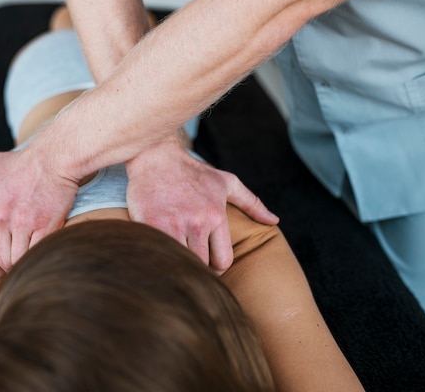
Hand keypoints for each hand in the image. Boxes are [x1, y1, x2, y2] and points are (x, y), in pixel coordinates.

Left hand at [0, 149, 79, 276]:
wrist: (52, 158)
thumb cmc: (22, 161)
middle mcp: (1, 220)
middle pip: (1, 260)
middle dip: (8, 268)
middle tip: (16, 268)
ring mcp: (23, 224)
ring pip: (18, 260)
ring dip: (23, 264)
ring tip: (29, 263)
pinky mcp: (45, 226)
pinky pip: (37, 252)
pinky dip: (38, 256)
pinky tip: (42, 254)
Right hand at [125, 137, 277, 273]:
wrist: (156, 156)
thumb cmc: (193, 172)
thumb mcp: (226, 182)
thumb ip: (252, 203)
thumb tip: (274, 221)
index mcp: (216, 217)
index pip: (223, 261)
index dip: (216, 267)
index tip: (208, 263)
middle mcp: (196, 223)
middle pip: (202, 266)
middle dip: (198, 267)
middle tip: (191, 263)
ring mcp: (172, 225)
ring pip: (181, 262)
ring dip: (179, 262)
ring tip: (176, 257)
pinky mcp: (150, 225)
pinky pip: (160, 253)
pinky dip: (161, 256)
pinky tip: (160, 250)